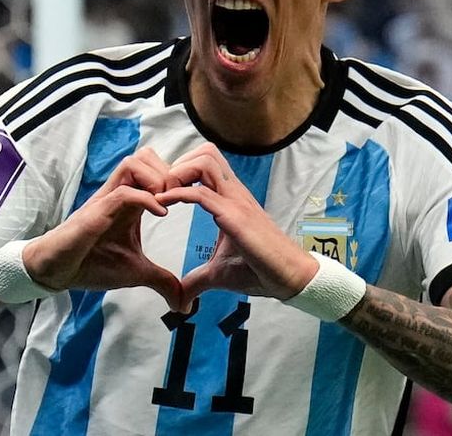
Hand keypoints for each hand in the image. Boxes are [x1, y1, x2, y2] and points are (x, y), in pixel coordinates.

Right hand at [23, 147, 183, 309]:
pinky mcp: (96, 211)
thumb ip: (162, 281)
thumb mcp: (137, 272)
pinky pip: (124, 192)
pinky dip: (146, 199)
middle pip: (148, 156)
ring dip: (157, 179)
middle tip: (183, 196)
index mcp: (132, 201)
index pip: (157, 169)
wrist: (58, 270)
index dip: (178, 177)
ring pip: (135, 163)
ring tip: (169, 202)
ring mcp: (107, 199)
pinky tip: (162, 214)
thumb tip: (185, 304)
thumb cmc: (92, 263)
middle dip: (171, 171)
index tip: (195, 198)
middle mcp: (120, 193)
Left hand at [155, 144, 318, 309]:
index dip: (181, 170)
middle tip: (162, 189)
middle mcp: (234, 193)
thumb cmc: (259, 271)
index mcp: (231, 199)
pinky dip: (177, 194)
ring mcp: (236, 201)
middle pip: (205, 152)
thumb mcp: (219, 273)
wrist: (289, 278)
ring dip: (178, 173)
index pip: (205, 163)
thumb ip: (197, 280)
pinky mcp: (235, 216)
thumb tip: (180, 299)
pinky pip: (202, 193)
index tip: (163, 192)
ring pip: (205, 162)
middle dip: (178, 164)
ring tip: (163, 195)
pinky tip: (163, 204)